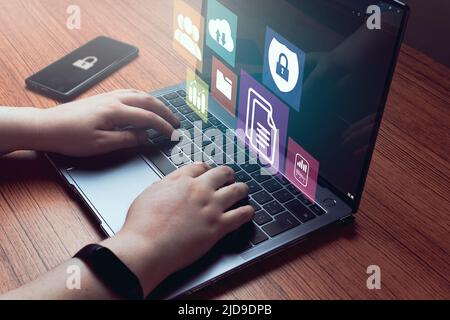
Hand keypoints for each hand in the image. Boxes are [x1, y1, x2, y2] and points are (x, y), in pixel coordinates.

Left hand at [37, 89, 179, 156]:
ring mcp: (108, 96)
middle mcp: (113, 99)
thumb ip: (127, 139)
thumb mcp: (101, 144)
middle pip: (147, 101)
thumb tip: (145, 137)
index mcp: (115, 111)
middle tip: (176, 122)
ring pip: (139, 94)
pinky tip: (143, 103)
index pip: (147, 117)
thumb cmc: (70, 136)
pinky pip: (129, 93)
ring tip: (165, 112)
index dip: (163, 126)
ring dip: (155, 103)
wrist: (47, 126)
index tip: (173, 134)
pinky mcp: (102, 98)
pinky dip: (143, 98)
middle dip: (165, 111)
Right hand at [101, 163, 254, 294]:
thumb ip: (165, 184)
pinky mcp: (218, 226)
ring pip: (237, 190)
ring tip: (243, 190)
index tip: (207, 171)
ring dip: (241, 188)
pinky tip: (248, 211)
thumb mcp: (149, 193)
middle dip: (227, 174)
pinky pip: (241, 215)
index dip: (205, 168)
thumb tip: (172, 181)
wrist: (146, 247)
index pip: (200, 167)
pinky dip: (247, 211)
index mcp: (181, 181)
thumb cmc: (142, 225)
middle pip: (222, 173)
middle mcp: (199, 190)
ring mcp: (211, 207)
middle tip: (228, 177)